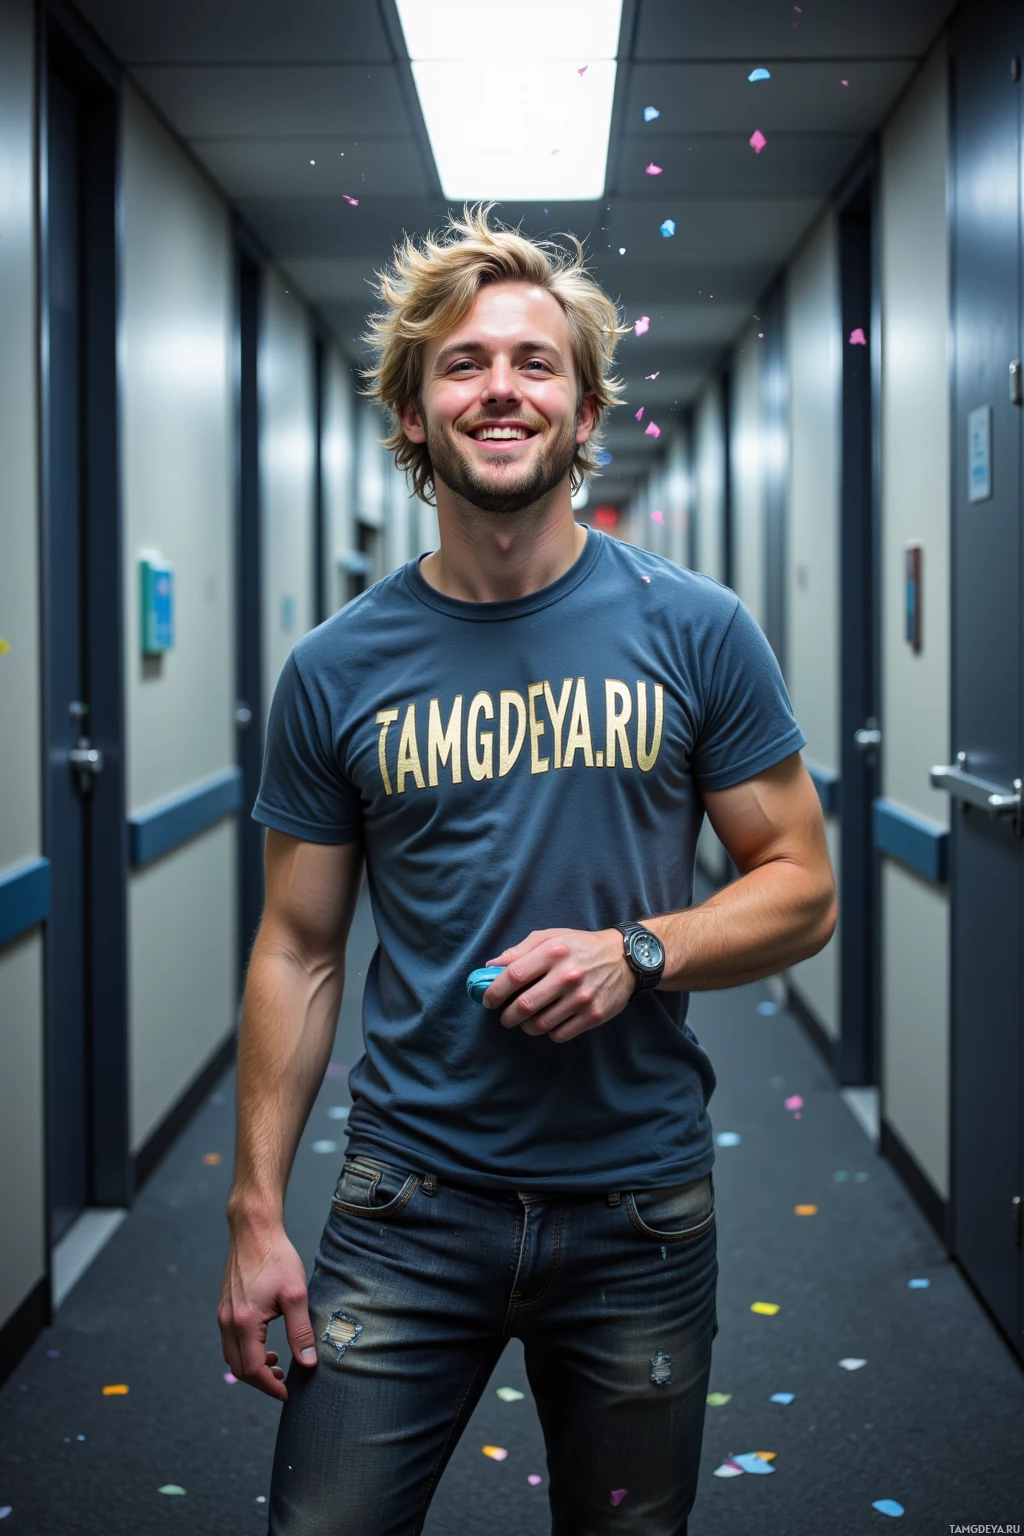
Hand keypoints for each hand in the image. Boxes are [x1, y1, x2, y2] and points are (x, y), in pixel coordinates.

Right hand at [218, 1216, 316, 1400]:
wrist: (254, 1230)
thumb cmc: (277, 1258)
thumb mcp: (295, 1294)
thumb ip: (300, 1331)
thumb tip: (308, 1363)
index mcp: (244, 1322)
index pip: (253, 1369)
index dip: (271, 1386)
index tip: (288, 1393)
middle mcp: (228, 1322)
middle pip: (238, 1369)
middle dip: (261, 1381)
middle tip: (284, 1382)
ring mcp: (223, 1315)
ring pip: (232, 1357)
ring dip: (252, 1368)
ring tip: (277, 1364)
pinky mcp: (225, 1307)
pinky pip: (230, 1342)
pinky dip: (246, 1352)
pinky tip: (265, 1345)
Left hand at [483, 927, 633, 1043]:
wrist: (624, 959)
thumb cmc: (580, 946)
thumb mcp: (550, 937)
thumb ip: (519, 950)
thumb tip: (490, 967)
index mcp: (553, 951)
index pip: (513, 976)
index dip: (494, 991)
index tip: (488, 1000)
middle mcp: (568, 975)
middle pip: (524, 1005)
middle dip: (507, 1015)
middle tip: (505, 1016)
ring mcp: (582, 998)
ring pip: (540, 1024)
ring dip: (526, 1026)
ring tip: (526, 1020)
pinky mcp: (593, 1015)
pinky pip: (559, 1034)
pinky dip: (549, 1032)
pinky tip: (550, 1022)